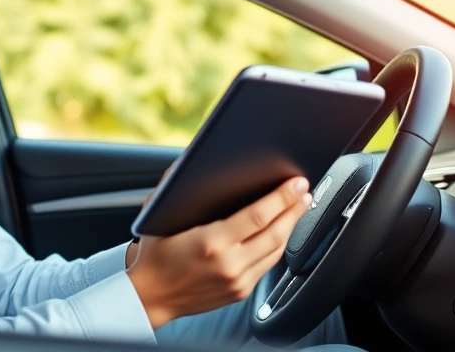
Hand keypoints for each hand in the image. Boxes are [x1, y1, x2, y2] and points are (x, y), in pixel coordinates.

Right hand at [126, 177, 311, 328]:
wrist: (150, 297)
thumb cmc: (153, 255)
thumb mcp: (158, 214)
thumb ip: (173, 184)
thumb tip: (189, 158)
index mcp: (210, 242)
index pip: (258, 216)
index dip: (282, 197)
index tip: (296, 182)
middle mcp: (228, 264)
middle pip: (275, 232)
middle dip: (294, 208)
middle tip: (304, 190)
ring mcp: (237, 281)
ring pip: (277, 250)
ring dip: (291, 226)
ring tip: (298, 207)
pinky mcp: (241, 292)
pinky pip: (268, 265)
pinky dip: (277, 244)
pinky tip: (281, 230)